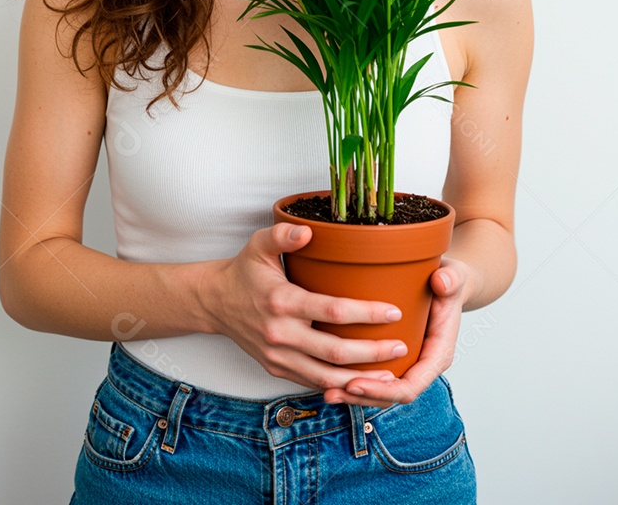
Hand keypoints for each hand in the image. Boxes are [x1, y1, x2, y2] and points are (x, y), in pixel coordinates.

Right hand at [203, 222, 409, 394]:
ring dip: (360, 378)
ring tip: (391, 373)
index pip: (332, 311)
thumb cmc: (244, 271)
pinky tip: (361, 382)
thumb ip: (283, 235)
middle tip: (402, 346)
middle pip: (335, 352)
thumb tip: (309, 231)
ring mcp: (278, 356)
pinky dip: (339, 385)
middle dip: (373, 352)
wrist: (215, 302)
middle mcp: (280, 334)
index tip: (393, 311)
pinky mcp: (277, 368)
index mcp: (282, 301)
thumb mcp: (259, 244)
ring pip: (326, 377)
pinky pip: (312, 382)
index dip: (366, 313)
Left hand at [321, 257, 471, 408]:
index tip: (354, 383)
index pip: (410, 386)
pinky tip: (329, 379)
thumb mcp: (453, 276)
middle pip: (391, 395)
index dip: (381, 390)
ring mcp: (408, 363)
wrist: (447, 281)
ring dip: (355, 396)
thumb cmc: (449, 281)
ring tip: (326, 393)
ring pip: (382, 392)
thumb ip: (451, 280)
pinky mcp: (394, 356)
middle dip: (362, 397)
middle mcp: (422, 365)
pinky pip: (376, 377)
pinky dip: (354, 382)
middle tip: (332, 392)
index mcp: (437, 354)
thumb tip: (441, 282)